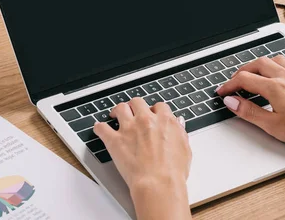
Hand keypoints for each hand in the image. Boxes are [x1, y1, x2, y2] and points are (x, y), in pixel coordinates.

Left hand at [93, 98, 191, 219]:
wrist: (159, 183)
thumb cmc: (173, 171)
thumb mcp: (185, 148)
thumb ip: (180, 132)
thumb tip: (178, 123)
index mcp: (165, 121)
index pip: (159, 106)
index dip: (154, 110)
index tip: (152, 114)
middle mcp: (146, 120)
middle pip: (137, 102)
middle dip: (135, 106)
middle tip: (133, 112)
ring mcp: (129, 129)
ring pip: (120, 108)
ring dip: (117, 111)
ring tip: (115, 115)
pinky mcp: (115, 140)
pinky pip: (102, 128)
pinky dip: (99, 128)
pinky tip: (99, 128)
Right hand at [216, 55, 284, 148]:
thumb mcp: (272, 125)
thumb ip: (249, 112)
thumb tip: (232, 102)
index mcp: (274, 87)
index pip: (244, 79)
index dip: (230, 85)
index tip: (223, 91)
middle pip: (258, 64)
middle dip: (243, 71)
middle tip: (235, 82)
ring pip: (276, 59)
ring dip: (263, 64)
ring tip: (256, 73)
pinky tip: (284, 70)